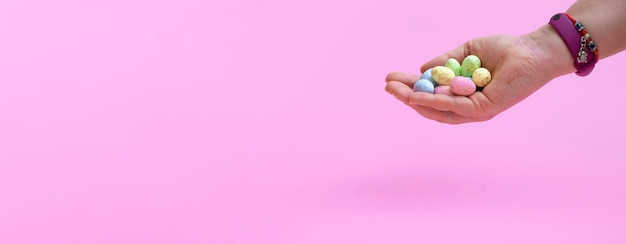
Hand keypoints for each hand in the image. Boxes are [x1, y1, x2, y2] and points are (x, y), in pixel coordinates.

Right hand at [385, 29, 570, 123]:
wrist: (534, 50)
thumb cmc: (505, 50)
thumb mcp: (466, 52)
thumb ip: (445, 62)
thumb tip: (423, 69)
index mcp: (463, 94)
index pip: (431, 95)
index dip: (409, 89)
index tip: (390, 79)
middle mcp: (468, 107)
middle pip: (430, 108)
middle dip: (406, 97)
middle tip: (387, 86)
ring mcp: (476, 111)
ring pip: (438, 111)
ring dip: (414, 102)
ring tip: (395, 91)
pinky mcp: (484, 109)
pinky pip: (453, 107)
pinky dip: (433, 102)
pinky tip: (416, 96)